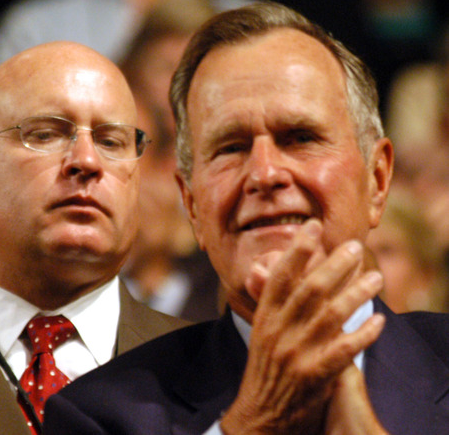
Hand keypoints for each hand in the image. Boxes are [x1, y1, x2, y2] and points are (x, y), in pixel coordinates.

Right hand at [220, 220, 385, 433]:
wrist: (260, 414)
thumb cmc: (266, 369)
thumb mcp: (262, 332)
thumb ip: (273, 302)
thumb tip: (274, 266)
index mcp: (265, 317)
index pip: (280, 277)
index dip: (297, 250)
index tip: (313, 227)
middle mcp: (278, 332)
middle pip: (309, 290)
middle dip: (334, 265)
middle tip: (355, 246)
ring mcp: (296, 354)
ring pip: (330, 316)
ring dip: (356, 293)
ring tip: (377, 277)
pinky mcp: (314, 376)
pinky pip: (344, 350)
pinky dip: (363, 333)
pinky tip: (380, 320)